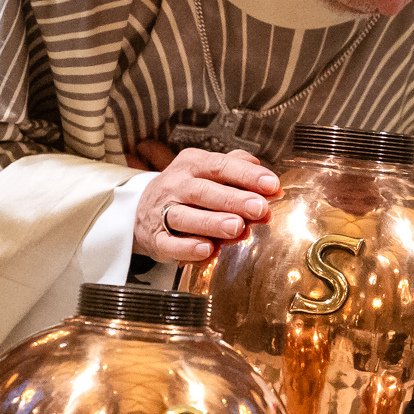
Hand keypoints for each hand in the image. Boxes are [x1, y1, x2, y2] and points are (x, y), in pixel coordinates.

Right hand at [129, 138, 279, 262]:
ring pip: (185, 216)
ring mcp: (162, 212)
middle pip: (203, 191)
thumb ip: (239, 171)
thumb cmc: (188, 190)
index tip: (272, 185)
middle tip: (259, 208)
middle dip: (233, 200)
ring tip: (237, 228)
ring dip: (212, 222)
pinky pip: (170, 244)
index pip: (221, 165)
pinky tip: (208, 249)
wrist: (141, 209)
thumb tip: (270, 182)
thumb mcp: (208, 171)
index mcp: (192, 164)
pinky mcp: (155, 238)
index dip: (247, 175)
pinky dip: (188, 248)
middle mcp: (176, 185)